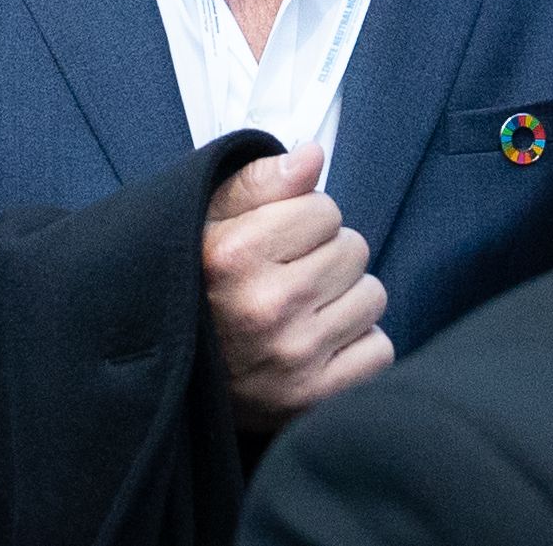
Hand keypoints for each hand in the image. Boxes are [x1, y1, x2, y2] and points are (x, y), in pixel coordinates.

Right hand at [203, 143, 392, 432]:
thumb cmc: (197, 288)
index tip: (278, 242)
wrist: (172, 380)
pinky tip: (319, 344)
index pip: (324, 209)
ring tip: (304, 312)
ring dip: (345, 300)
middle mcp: (264, 306)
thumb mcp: (208, 222)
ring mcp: (291, 356)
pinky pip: (379, 349)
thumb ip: (260, 182)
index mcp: (233, 255)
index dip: (304, 220)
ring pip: (372, 297)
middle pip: (353, 250)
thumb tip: (313, 155)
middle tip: (290, 278)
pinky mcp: (313, 398)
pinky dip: (358, 345)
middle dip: (327, 257)